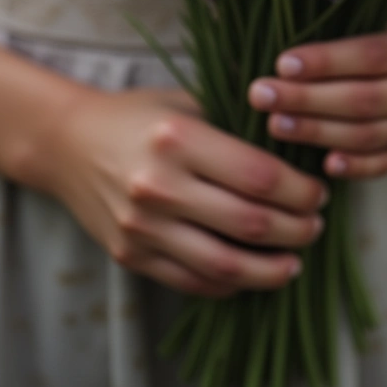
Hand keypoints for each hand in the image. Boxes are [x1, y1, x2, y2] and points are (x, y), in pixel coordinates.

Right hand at [46, 86, 328, 296]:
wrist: (67, 143)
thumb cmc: (138, 116)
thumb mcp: (186, 103)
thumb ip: (234, 124)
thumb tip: (299, 141)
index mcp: (179, 139)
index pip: (259, 176)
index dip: (300, 191)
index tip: (319, 192)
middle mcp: (160, 186)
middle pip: (249, 223)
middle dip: (296, 230)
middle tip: (316, 226)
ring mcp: (142, 227)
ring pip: (224, 264)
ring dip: (270, 270)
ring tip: (294, 262)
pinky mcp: (131, 256)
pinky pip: (192, 281)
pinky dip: (230, 283)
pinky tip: (251, 274)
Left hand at [247, 21, 386, 179]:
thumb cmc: (378, 31)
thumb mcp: (372, 20)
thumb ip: (339, 34)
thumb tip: (281, 59)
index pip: (373, 55)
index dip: (327, 61)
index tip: (281, 64)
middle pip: (367, 98)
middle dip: (309, 98)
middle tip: (262, 95)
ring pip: (370, 134)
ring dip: (318, 131)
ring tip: (275, 123)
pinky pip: (383, 164)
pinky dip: (354, 166)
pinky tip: (322, 164)